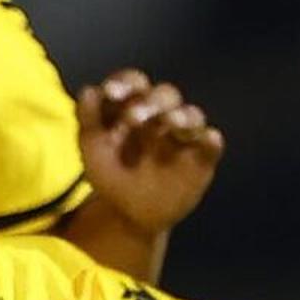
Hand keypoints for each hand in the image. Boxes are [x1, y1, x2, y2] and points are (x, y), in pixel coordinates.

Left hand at [73, 70, 222, 233]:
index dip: (125, 83)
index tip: (111, 93)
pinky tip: (209, 139)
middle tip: (133, 118)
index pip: (135, 83)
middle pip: (165, 95)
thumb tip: (88, 90)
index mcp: (135, 106)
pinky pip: (211, 145)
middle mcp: (162, 115)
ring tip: (171, 123)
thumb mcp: (92, 150)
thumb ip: (88, 120)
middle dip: (151, 102)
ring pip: (192, 115)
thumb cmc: (110, 175)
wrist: (128, 216)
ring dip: (182, 115)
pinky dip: (211, 140)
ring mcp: (183, 136)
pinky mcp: (201, 159)